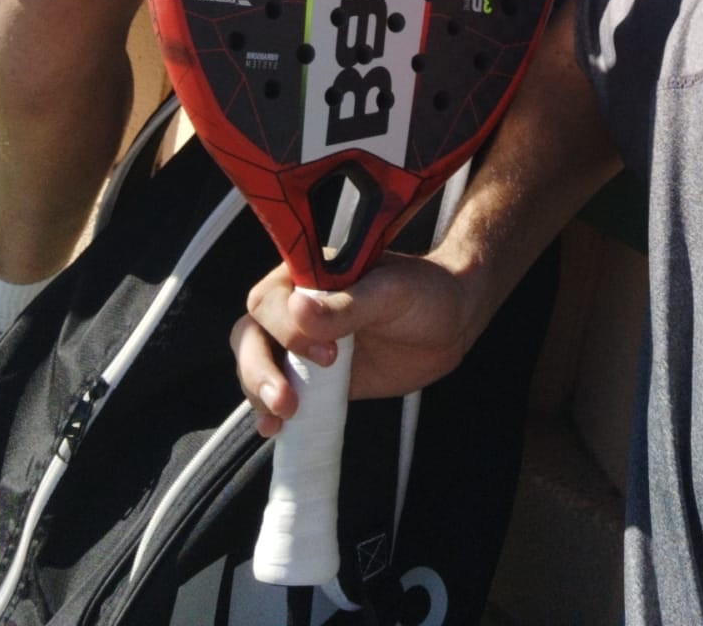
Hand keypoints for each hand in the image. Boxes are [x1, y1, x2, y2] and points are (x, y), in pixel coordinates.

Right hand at [231, 255, 472, 436]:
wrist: (451, 323)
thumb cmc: (425, 292)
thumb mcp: (391, 292)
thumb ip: (347, 304)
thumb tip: (298, 310)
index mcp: (308, 274)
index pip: (269, 300)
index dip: (285, 330)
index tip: (326, 353)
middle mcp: (296, 307)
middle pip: (250, 335)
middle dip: (258, 369)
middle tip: (286, 400)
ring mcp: (302, 345)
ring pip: (255, 364)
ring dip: (258, 392)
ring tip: (282, 417)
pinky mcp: (314, 379)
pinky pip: (278, 393)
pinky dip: (267, 411)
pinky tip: (274, 429)